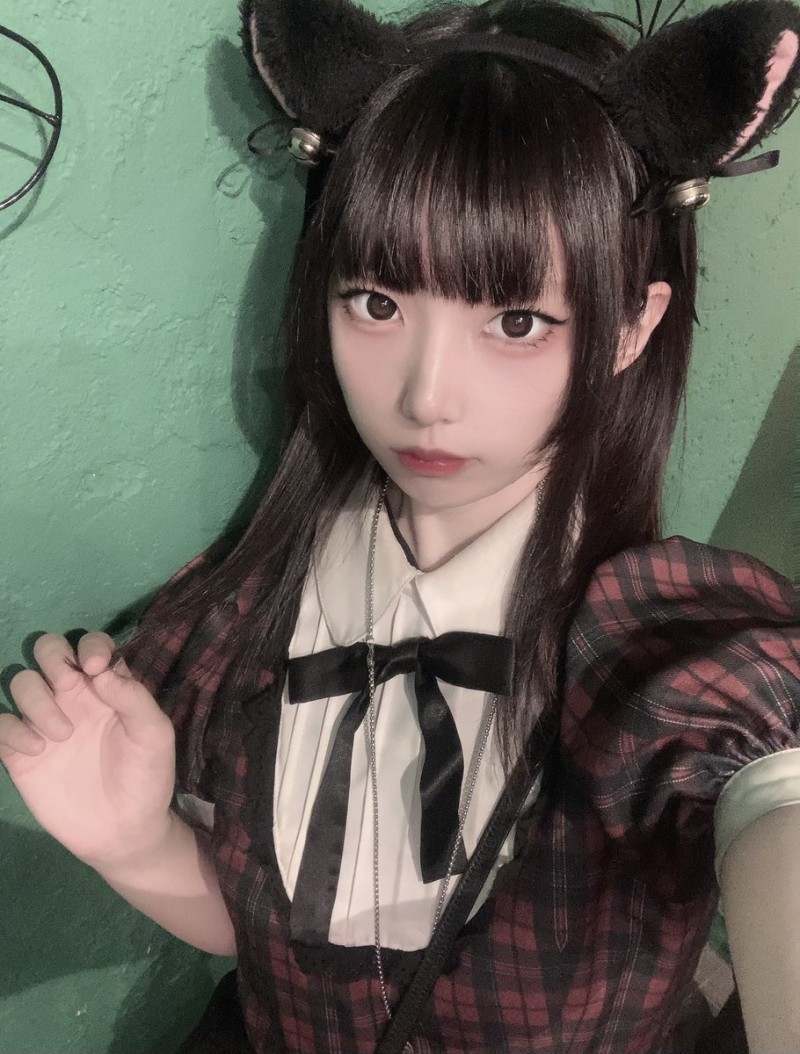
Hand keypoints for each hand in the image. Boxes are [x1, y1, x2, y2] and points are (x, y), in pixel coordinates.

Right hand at [0, 633, 175, 870]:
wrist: (123, 831)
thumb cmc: (146, 777)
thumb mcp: (154, 735)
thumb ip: (134, 697)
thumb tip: (101, 670)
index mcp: (107, 687)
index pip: (91, 644)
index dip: (90, 645)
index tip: (95, 667)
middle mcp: (74, 697)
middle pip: (48, 650)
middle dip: (52, 656)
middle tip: (68, 684)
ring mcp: (45, 722)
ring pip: (21, 681)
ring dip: (36, 699)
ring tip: (63, 735)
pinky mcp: (22, 753)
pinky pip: (1, 724)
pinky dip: (11, 729)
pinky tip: (37, 751)